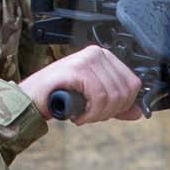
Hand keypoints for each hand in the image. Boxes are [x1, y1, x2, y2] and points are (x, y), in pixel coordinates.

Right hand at [20, 45, 144, 123]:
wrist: (30, 99)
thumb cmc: (59, 97)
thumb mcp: (94, 101)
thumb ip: (116, 105)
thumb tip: (139, 112)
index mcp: (104, 57)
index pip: (133, 83)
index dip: (123, 104)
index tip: (105, 112)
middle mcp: (97, 53)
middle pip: (125, 91)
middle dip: (110, 111)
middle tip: (91, 115)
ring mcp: (86, 59)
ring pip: (113, 95)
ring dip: (98, 114)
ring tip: (83, 115)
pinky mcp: (77, 69)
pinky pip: (98, 96)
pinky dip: (91, 113)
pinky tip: (79, 115)